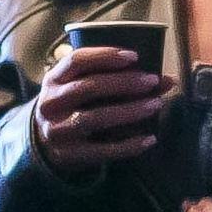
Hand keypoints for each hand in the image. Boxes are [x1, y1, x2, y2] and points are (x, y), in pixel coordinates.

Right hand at [35, 45, 172, 172]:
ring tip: (155, 104)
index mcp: (53, 79)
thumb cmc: (74, 107)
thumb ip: (117, 79)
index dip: (105, 55)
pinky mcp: (70, 156)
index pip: (77, 61)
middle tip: (152, 81)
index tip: (134, 56)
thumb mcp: (82, 87)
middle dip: (124, 83)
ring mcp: (58, 131)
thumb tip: (168, 80)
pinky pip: (104, 150)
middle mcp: (50, 104)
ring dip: (130, 110)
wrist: (44, 145)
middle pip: (89, 87)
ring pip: (96, 118)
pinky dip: (130, 144)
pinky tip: (150, 138)